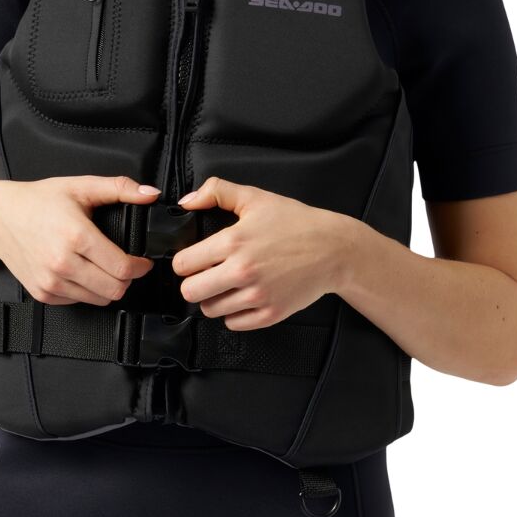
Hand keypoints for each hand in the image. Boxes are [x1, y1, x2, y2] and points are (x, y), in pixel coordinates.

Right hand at [0, 175, 160, 305]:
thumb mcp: (81, 186)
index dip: (140, 266)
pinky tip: (83, 272)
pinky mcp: (43, 293)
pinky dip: (87, 291)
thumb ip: (120, 188)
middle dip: (127, 278)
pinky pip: (78, 302)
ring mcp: (51, 282)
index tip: (142, 261)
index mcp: (76, 236)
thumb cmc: (37, 201)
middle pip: (114, 289)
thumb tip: (150, 194)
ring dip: (108, 287)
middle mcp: (63, 263)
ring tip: (105, 268)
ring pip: (99, 300)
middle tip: (126, 265)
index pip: (122, 268)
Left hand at [170, 177, 354, 330]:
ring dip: (213, 299)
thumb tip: (187, 202)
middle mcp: (242, 271)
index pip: (183, 264)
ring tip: (227, 285)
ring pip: (210, 310)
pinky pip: (234, 324)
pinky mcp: (270, 314)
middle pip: (190, 292)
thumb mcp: (255, 197)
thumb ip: (217, 192)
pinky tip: (243, 297)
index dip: (184, 261)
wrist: (334, 249)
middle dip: (194, 283)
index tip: (192, 259)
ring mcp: (257, 296)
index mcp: (233, 242)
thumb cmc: (296, 223)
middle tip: (206, 275)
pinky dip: (234, 313)